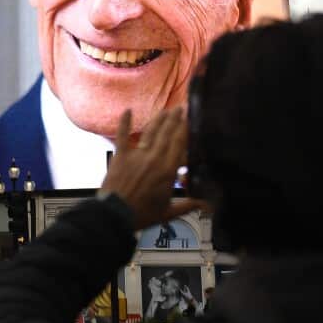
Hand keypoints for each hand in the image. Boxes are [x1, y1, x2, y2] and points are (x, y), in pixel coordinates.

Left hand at [101, 108, 206, 229]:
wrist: (115, 214)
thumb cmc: (142, 214)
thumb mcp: (168, 212)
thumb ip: (188, 205)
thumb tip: (207, 204)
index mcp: (167, 170)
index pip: (179, 144)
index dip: (185, 129)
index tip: (191, 119)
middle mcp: (154, 158)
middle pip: (167, 134)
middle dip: (174, 119)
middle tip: (180, 108)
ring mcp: (136, 155)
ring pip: (150, 132)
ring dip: (158, 119)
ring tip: (166, 110)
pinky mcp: (120, 155)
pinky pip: (122, 135)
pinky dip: (124, 122)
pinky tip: (127, 110)